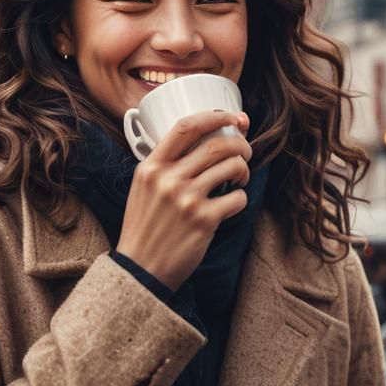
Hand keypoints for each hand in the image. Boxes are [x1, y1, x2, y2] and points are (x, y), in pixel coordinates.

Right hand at [116, 110, 251, 291]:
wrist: (140, 269)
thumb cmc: (145, 225)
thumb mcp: (143, 187)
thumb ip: (166, 164)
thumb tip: (206, 139)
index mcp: (151, 166)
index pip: (185, 126)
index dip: (214, 117)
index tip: (232, 117)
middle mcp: (168, 179)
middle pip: (217, 145)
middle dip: (240, 145)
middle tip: (245, 152)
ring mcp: (186, 200)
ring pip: (232, 167)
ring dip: (243, 169)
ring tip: (240, 178)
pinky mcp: (203, 221)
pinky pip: (237, 198)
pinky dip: (241, 198)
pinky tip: (232, 203)